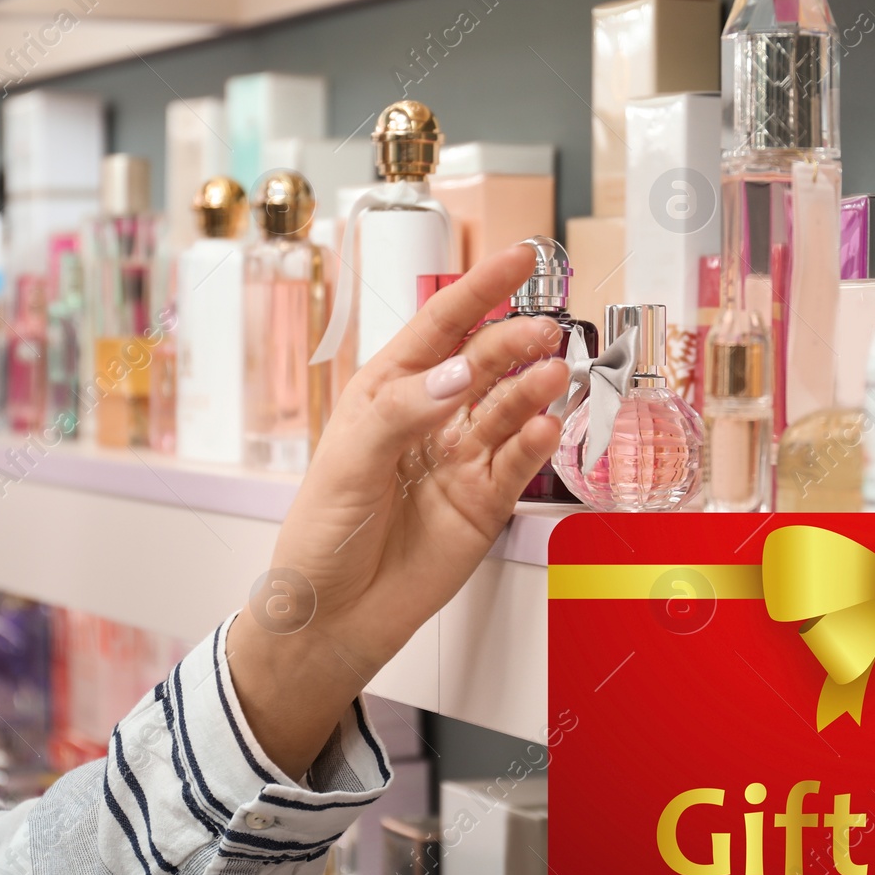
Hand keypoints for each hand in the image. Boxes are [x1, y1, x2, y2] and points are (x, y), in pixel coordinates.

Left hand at [228, 245, 570, 777]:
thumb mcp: (348, 463)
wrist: (332, 617)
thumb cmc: (322, 536)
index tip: (519, 257)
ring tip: (552, 375)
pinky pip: (517, 462)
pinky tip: (548, 426)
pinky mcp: (485, 502)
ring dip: (531, 388)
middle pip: (483, 363)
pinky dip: (535, 442)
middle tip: (543, 333)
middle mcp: (431, 418)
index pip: (440, 327)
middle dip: (513, 341)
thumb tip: (458, 373)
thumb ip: (404, 412)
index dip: (480, 290)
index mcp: (388, 392)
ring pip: (508, 409)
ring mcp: (461, 459)